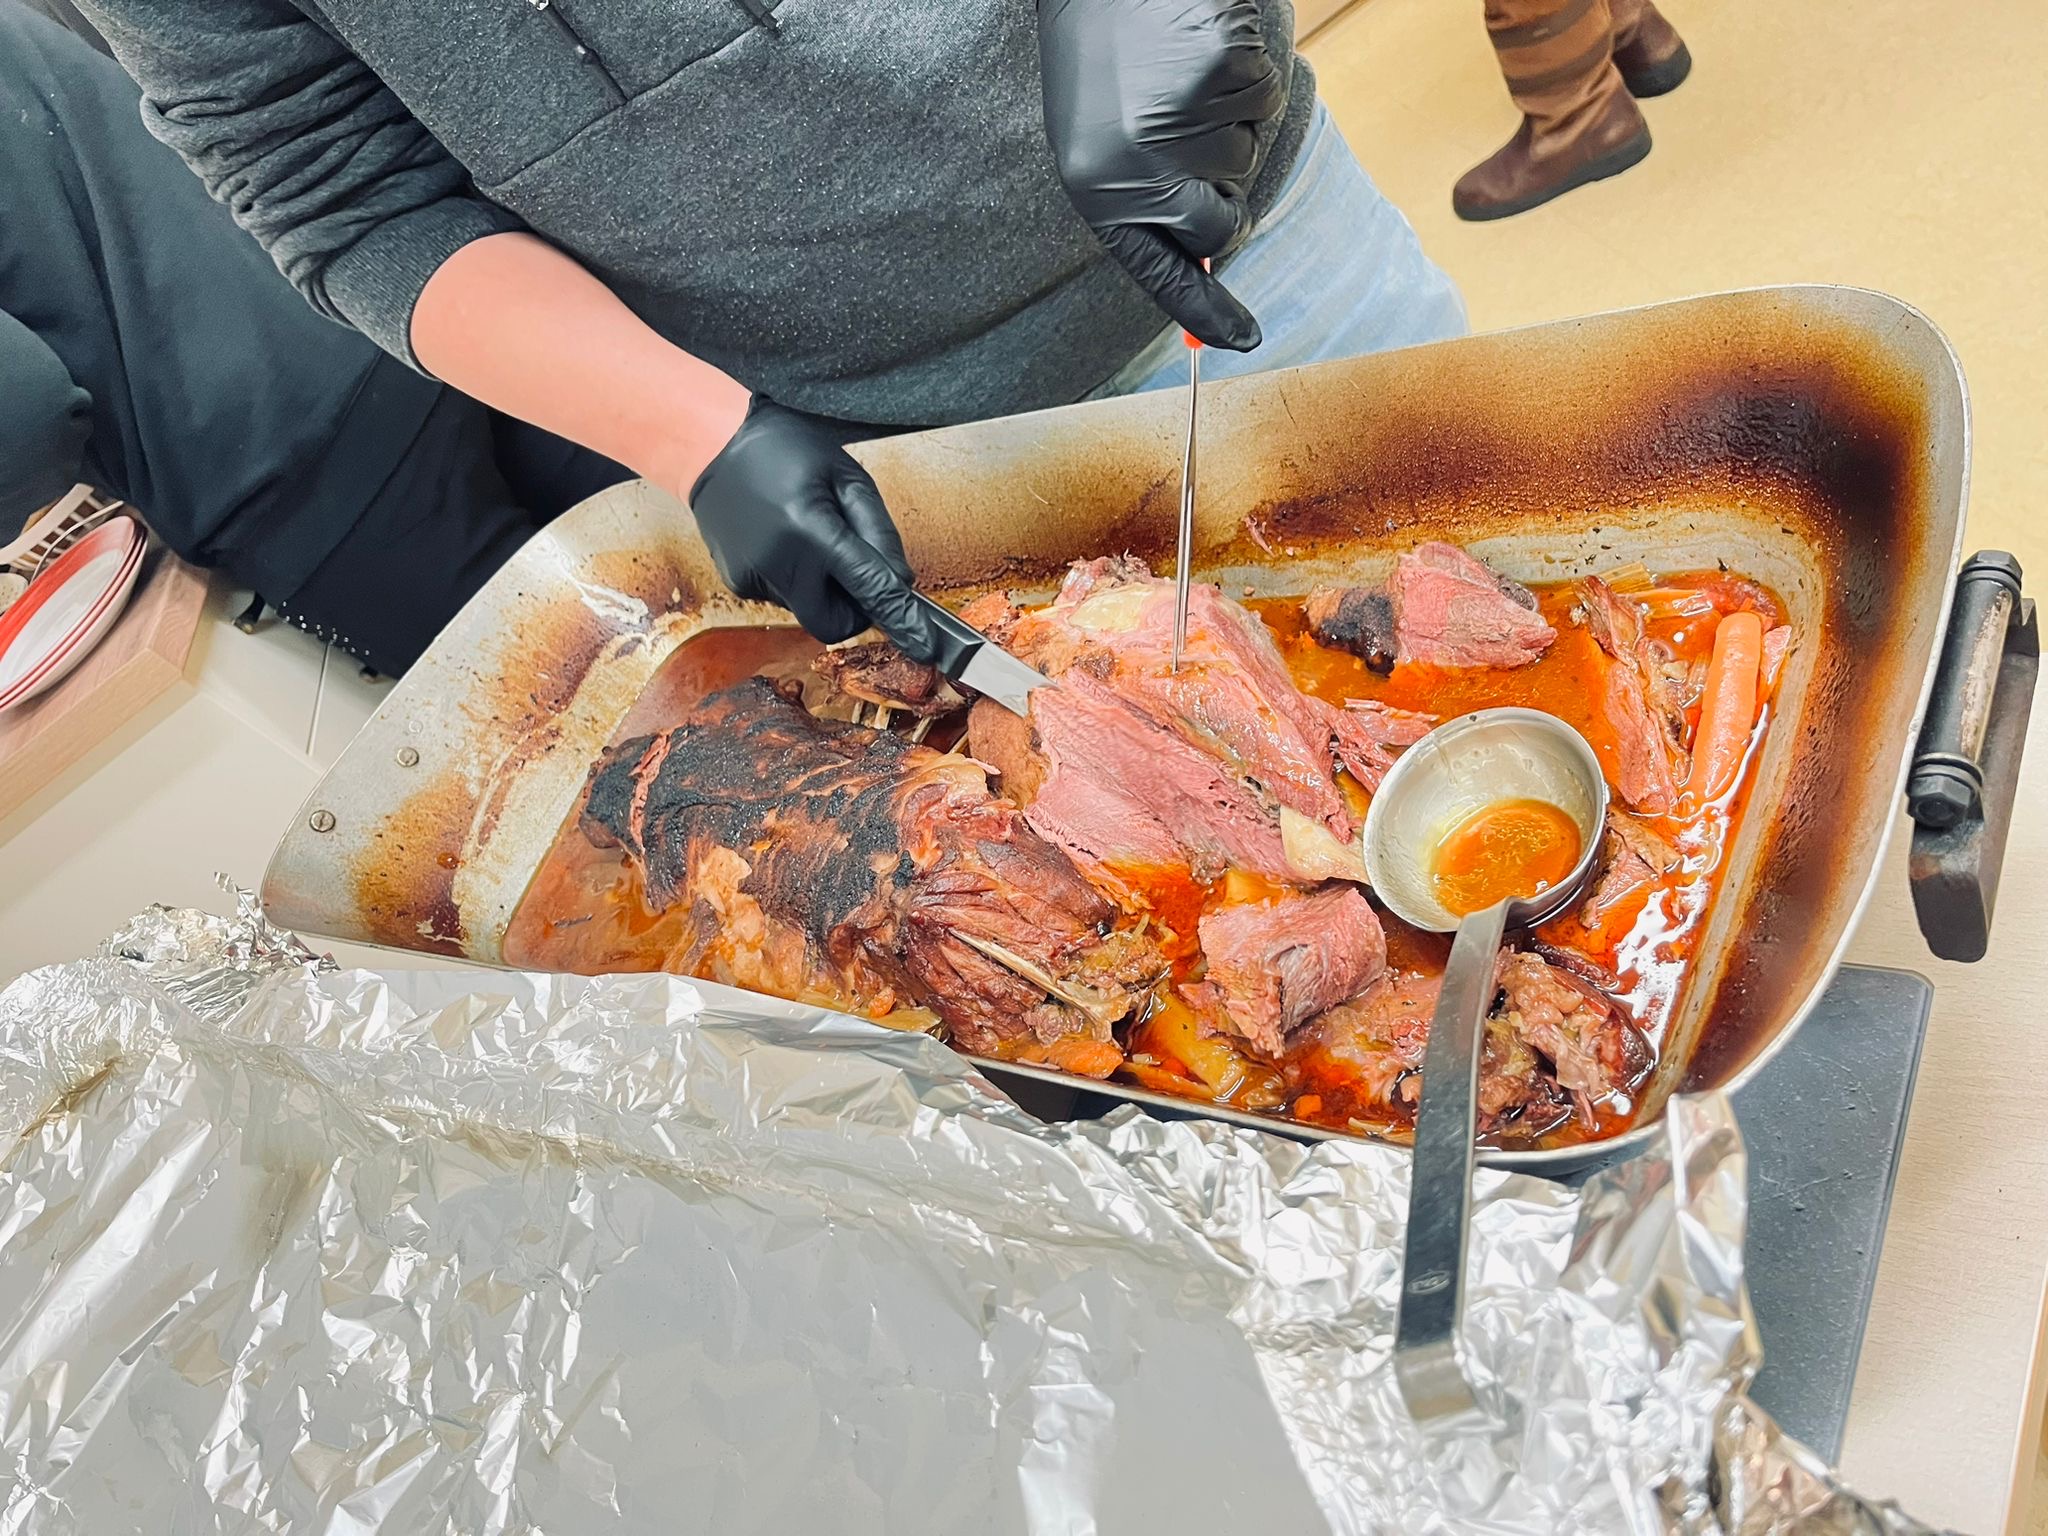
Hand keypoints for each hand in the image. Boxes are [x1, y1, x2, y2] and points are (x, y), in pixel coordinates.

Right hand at [689, 400, 937, 661]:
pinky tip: (781, 539)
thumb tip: (900, 582)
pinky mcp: (737, 583)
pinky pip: (783, 597)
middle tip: (853, 569)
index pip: (868, 588)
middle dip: (853, 609)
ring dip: (821, 588)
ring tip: (805, 535)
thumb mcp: (847, 477)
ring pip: (809, 611)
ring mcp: (752, 577)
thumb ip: (878, 532)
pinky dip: (794, 579)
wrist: (712, 443)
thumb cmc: (785, 450)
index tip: (924, 645)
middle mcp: (778, 561)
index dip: (901, 620)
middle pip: (834, 624)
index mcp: (810, 529)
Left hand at [1038, 0, 1284, 350]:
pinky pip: (1263, 100)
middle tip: (1190, 133)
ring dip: (1230, 119)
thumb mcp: (1101, 137)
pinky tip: (1200, 47)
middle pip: (1223, 223)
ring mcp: (1181, 125)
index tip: (1244, 340)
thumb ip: (1145, 196)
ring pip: (1248, 155)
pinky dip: (1246, 73)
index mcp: (1097, 191)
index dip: (1204, 311)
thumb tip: (1205, 249)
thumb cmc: (1101, 49)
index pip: (1158, 274)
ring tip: (1181, 73)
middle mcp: (1137, 169)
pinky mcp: (1220, 75)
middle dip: (1224, 188)